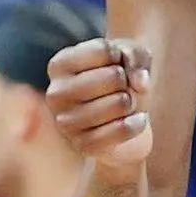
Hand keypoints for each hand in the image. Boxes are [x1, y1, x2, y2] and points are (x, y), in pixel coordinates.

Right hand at [47, 38, 152, 174]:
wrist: (123, 116)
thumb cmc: (121, 76)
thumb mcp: (130, 55)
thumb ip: (135, 56)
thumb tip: (140, 83)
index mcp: (60, 64)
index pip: (104, 50)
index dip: (121, 55)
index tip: (115, 63)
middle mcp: (55, 93)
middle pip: (114, 77)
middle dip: (127, 80)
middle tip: (121, 87)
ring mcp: (65, 122)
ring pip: (120, 103)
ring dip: (131, 102)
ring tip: (123, 103)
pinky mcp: (82, 145)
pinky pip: (123, 129)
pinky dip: (137, 122)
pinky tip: (136, 118)